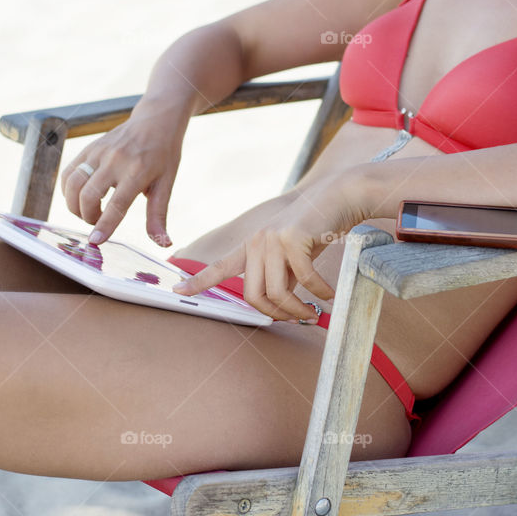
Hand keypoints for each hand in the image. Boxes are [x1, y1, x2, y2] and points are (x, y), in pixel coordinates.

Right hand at [60, 102, 187, 245]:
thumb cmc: (163, 156)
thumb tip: (164, 244)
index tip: (95, 241)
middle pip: (89, 195)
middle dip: (88, 217)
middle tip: (97, 223)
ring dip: (74, 206)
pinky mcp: (88, 148)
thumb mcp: (166, 185)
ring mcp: (99, 152)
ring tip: (88, 212)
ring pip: (73, 184)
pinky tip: (79, 198)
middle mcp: (115, 160)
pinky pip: (68, 172)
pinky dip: (68, 191)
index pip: (117, 204)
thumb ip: (158, 216)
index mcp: (138, 172)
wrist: (155, 120)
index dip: (104, 225)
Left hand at [171, 172, 368, 321]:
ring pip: (277, 292)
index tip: (177, 291)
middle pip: (254, 295)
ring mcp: (273, 239)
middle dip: (276, 314)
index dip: (198, 282)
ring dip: (298, 309)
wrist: (339, 196)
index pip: (219, 267)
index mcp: (252, 245)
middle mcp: (257, 241)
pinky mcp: (293, 238)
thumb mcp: (292, 254)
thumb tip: (283, 306)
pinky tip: (329, 294)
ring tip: (314, 313)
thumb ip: (282, 275)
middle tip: (298, 319)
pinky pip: (305, 280)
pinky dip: (319, 293)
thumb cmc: (317, 227)